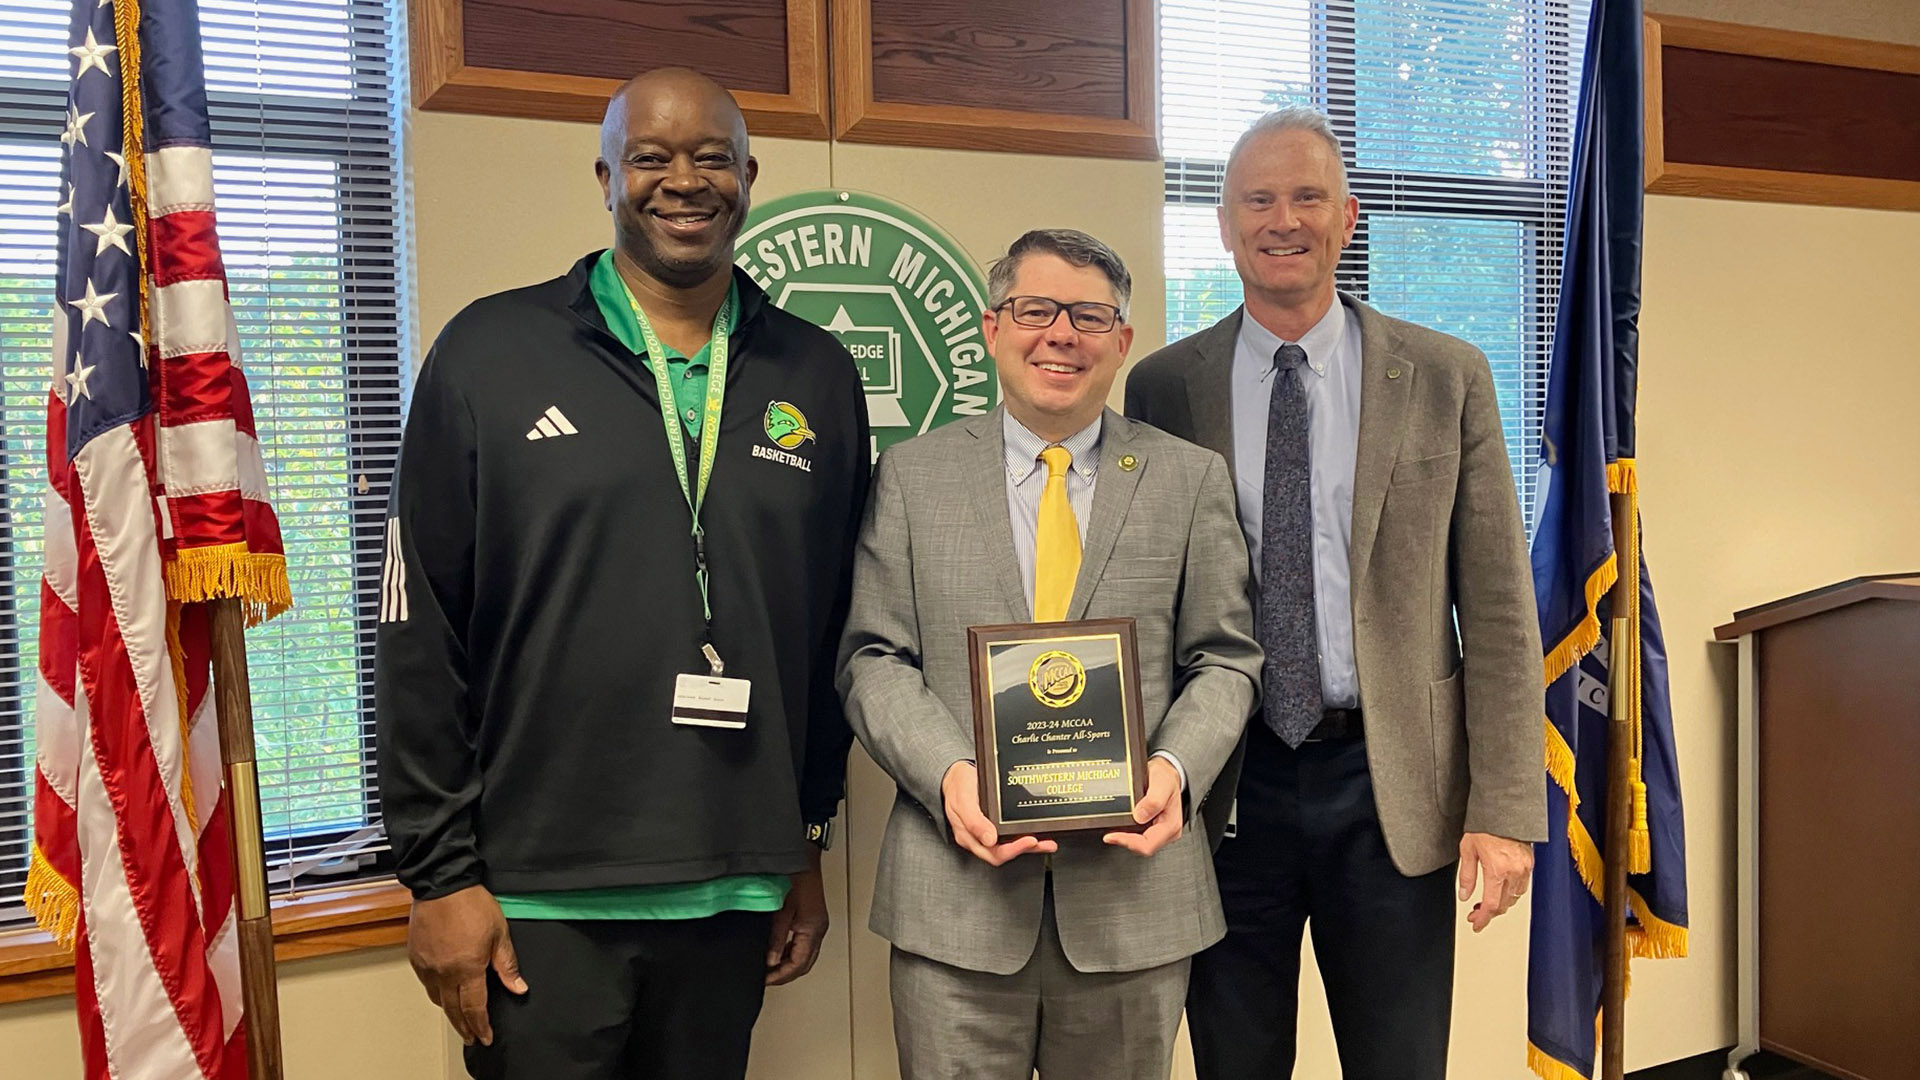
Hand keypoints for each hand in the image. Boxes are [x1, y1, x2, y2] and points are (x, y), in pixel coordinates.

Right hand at [408, 885, 525, 1045]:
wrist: (442, 884)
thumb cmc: (471, 904)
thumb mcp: (499, 933)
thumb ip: (507, 964)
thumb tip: (518, 987)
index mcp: (467, 968)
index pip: (474, 1008)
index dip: (481, 1026)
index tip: (486, 1037)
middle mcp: (443, 972)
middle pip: (453, 1010)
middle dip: (464, 1027)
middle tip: (472, 1038)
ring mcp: (427, 966)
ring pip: (437, 999)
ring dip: (449, 1012)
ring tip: (460, 1019)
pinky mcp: (416, 958)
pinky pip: (426, 984)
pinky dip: (436, 993)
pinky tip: (443, 993)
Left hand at [766, 847, 829, 984]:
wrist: (803, 856)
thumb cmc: (794, 877)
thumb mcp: (781, 910)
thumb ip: (775, 937)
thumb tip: (770, 960)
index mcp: (812, 929)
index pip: (798, 964)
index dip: (780, 975)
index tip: (764, 979)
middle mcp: (818, 930)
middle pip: (804, 964)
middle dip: (785, 974)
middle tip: (766, 978)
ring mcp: (817, 925)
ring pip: (805, 956)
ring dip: (788, 965)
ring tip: (769, 968)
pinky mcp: (813, 919)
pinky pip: (804, 945)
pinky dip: (791, 953)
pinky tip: (778, 951)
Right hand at [942, 760, 1057, 865]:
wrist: (955, 773)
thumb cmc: (957, 786)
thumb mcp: (963, 800)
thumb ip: (974, 821)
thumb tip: (989, 839)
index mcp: (969, 836)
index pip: (993, 853)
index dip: (1013, 850)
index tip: (1029, 841)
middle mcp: (979, 837)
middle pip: (1004, 852)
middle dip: (1025, 849)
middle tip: (1042, 842)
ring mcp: (987, 831)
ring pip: (1009, 845)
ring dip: (1029, 845)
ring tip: (1047, 842)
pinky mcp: (994, 823)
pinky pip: (1010, 833)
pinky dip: (1025, 833)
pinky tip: (1037, 832)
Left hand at [1103, 757, 1182, 855]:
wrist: (1166, 773)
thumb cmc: (1166, 777)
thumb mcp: (1162, 783)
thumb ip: (1153, 800)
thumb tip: (1140, 816)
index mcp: (1171, 825)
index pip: (1148, 844)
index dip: (1127, 842)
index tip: (1111, 836)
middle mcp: (1167, 832)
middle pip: (1142, 847)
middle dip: (1124, 841)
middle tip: (1108, 834)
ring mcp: (1159, 831)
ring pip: (1138, 844)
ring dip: (1124, 838)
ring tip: (1112, 830)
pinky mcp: (1152, 828)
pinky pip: (1137, 836)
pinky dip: (1126, 833)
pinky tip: (1119, 826)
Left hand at [1458, 832, 1533, 931]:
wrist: (1504, 809)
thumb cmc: (1485, 825)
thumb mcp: (1468, 849)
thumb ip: (1466, 875)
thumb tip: (1465, 896)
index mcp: (1497, 869)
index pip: (1491, 904)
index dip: (1483, 919)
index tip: (1476, 924)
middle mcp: (1514, 871)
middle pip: (1503, 904)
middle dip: (1489, 913)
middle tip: (1477, 913)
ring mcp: (1524, 867)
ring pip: (1514, 897)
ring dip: (1501, 903)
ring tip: (1487, 901)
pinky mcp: (1530, 863)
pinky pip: (1522, 886)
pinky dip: (1511, 892)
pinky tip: (1501, 889)